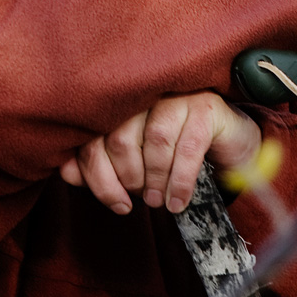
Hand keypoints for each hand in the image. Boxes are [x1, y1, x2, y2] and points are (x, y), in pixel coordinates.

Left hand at [60, 92, 260, 216]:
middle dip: (128, 178)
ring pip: (155, 140)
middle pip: (121, 138)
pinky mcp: (206, 107)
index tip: (116, 203)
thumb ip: (98, 165)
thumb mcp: (133, 163)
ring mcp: (177, 96)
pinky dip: (180, 180)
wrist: (227, 144)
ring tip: (159, 202)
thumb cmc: (173, 152)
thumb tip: (68, 173)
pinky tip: (177, 201)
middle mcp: (145, 93)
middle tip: (141, 200)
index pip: (94, 138)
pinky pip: (188, 147)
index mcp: (120, 103)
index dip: (98, 177)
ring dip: (155, 179)